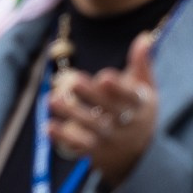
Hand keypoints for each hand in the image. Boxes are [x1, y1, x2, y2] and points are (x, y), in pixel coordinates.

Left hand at [47, 34, 157, 188]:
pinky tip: (48, 126)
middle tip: (72, 81)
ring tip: (51, 100)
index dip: (119, 88)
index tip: (104, 77)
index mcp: (140, 104)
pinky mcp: (96, 151)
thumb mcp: (145, 89)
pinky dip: (63, 137)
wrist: (140, 155)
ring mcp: (111, 138)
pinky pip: (79, 145)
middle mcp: (127, 122)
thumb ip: (142, 65)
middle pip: (108, 110)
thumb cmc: (138, 111)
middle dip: (90, 96)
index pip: (131, 97)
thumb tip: (143, 37)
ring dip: (71, 114)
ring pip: (91, 127)